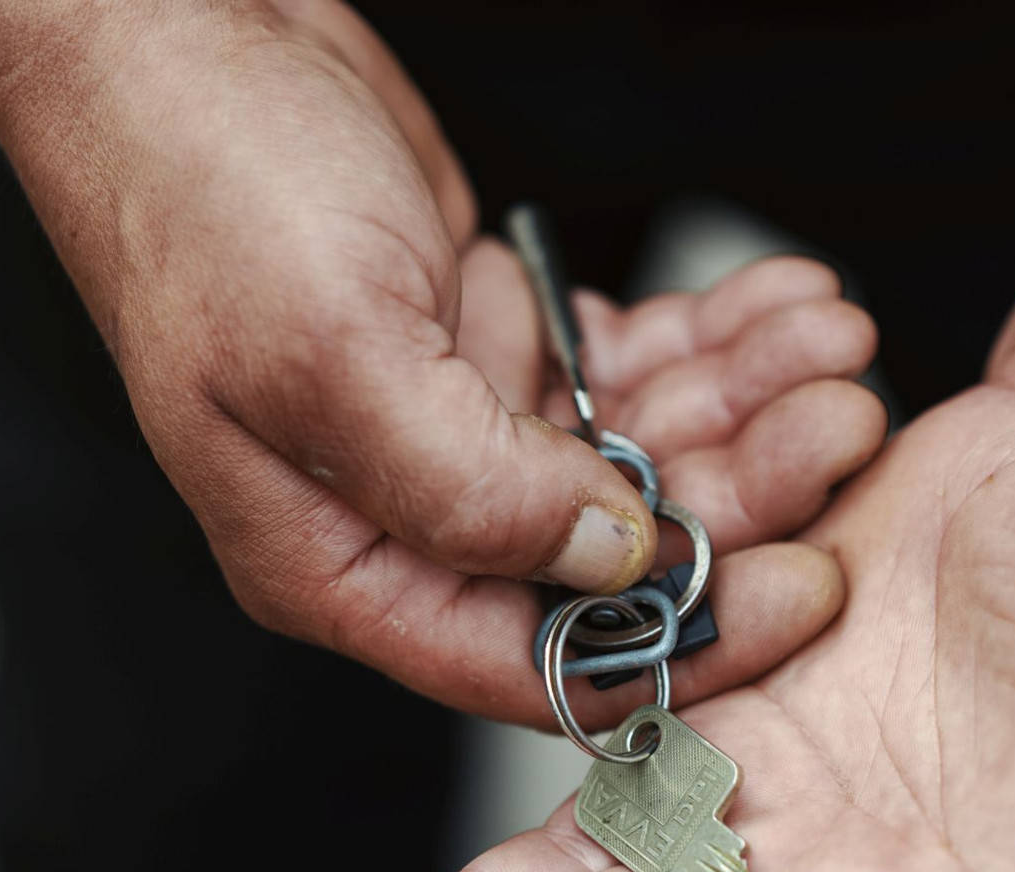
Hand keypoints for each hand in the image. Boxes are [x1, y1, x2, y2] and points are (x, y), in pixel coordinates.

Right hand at [0, 0, 881, 719]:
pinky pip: (628, 374)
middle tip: (844, 423)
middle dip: (742, 495)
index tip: (806, 590)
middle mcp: (406, 520)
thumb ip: (472, 493)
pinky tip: (780, 303)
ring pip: (638, 462)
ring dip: (744, 404)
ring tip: (834, 337)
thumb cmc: (203, 189)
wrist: (169, 30)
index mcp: (342, 567)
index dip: (681, 644)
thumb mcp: (332, 357)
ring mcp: (456, 434)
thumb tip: (612, 568)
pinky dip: (704, 342)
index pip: (533, 664)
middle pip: (611, 562)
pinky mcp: (493, 351)